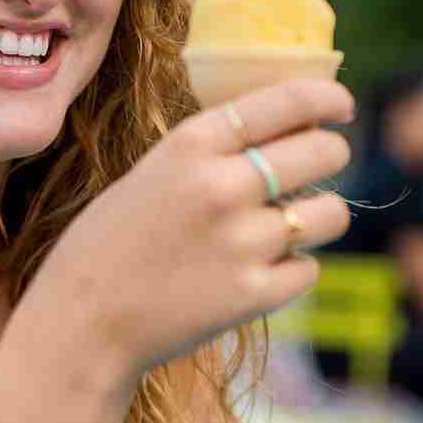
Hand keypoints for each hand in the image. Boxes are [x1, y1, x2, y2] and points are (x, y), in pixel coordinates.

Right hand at [48, 77, 354, 378]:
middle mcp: (222, 185)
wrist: (80, 324)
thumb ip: (211, 153)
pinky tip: (253, 275)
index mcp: (191, 145)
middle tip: (318, 170)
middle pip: (325, 153)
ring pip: (331, 214)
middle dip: (331, 157)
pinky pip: (308, 269)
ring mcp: (242, 242)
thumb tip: (292, 132)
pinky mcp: (254, 294)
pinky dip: (290, 272)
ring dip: (318, 218)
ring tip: (286, 230)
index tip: (341, 107)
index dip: (327, 99)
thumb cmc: (109, 246)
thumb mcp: (150, 174)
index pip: (287, 100)